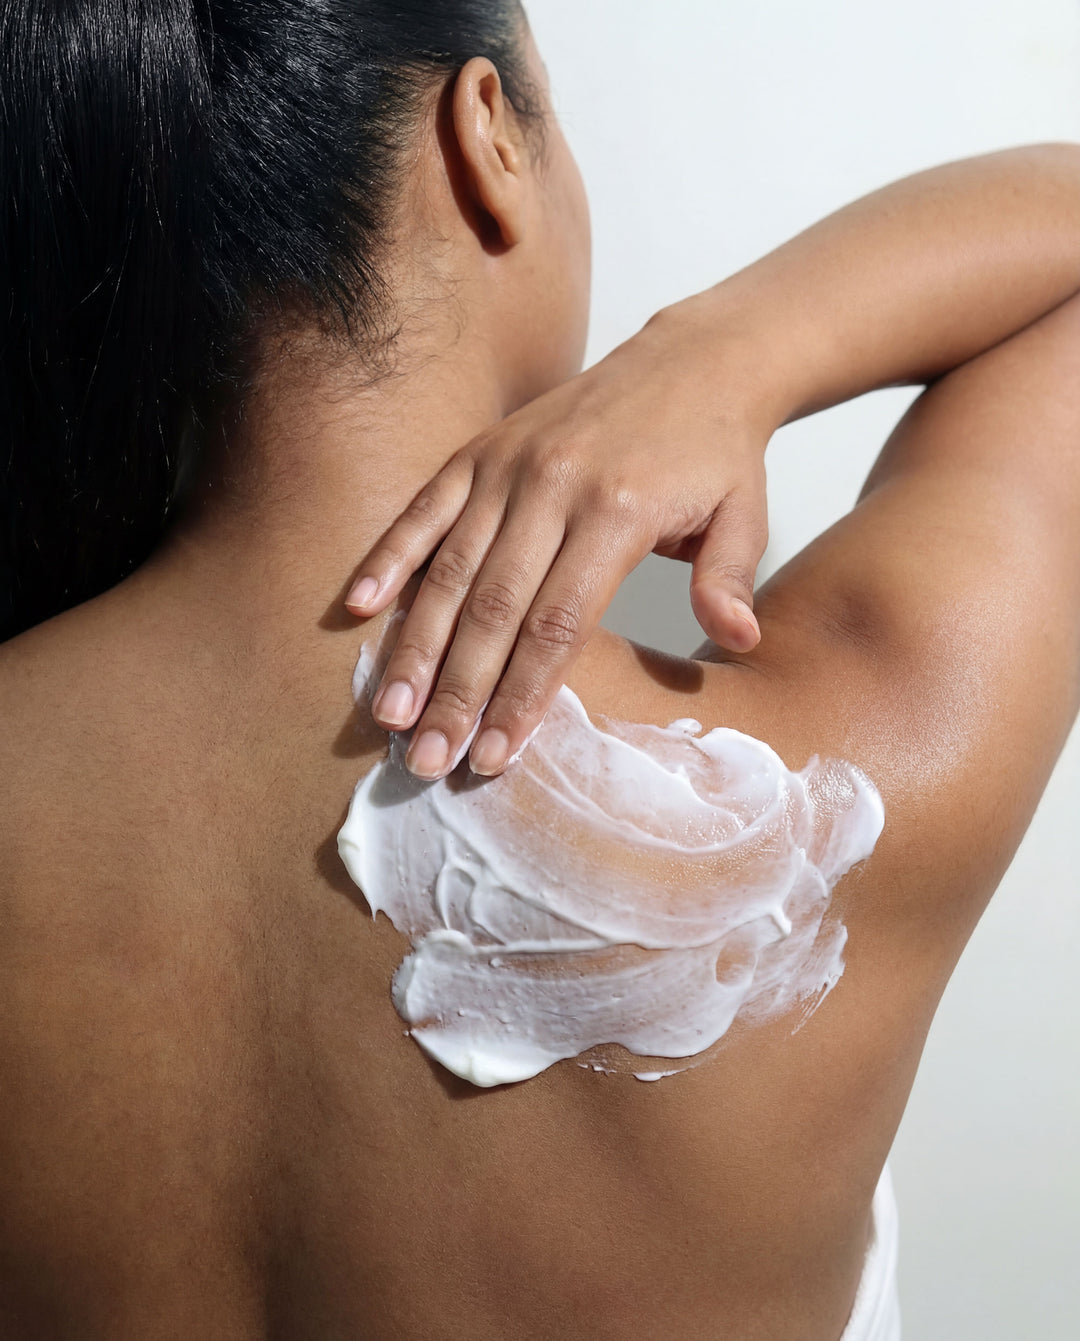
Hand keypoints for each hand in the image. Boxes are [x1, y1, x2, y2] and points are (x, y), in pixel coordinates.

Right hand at [344, 295, 772, 779]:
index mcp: (616, 511)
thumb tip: (739, 639)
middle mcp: (551, 486)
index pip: (558, 624)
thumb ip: (729, 579)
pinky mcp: (482, 450)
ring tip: (388, 714)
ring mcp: (508, 465)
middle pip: (493, 608)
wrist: (692, 359)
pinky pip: (424, 508)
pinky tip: (358, 608)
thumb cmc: (716, 453)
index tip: (495, 757)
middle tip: (426, 759)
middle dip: (457, 692)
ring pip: (449, 569)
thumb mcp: (745, 515)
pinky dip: (389, 557)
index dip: (523, 695)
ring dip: (415, 646)